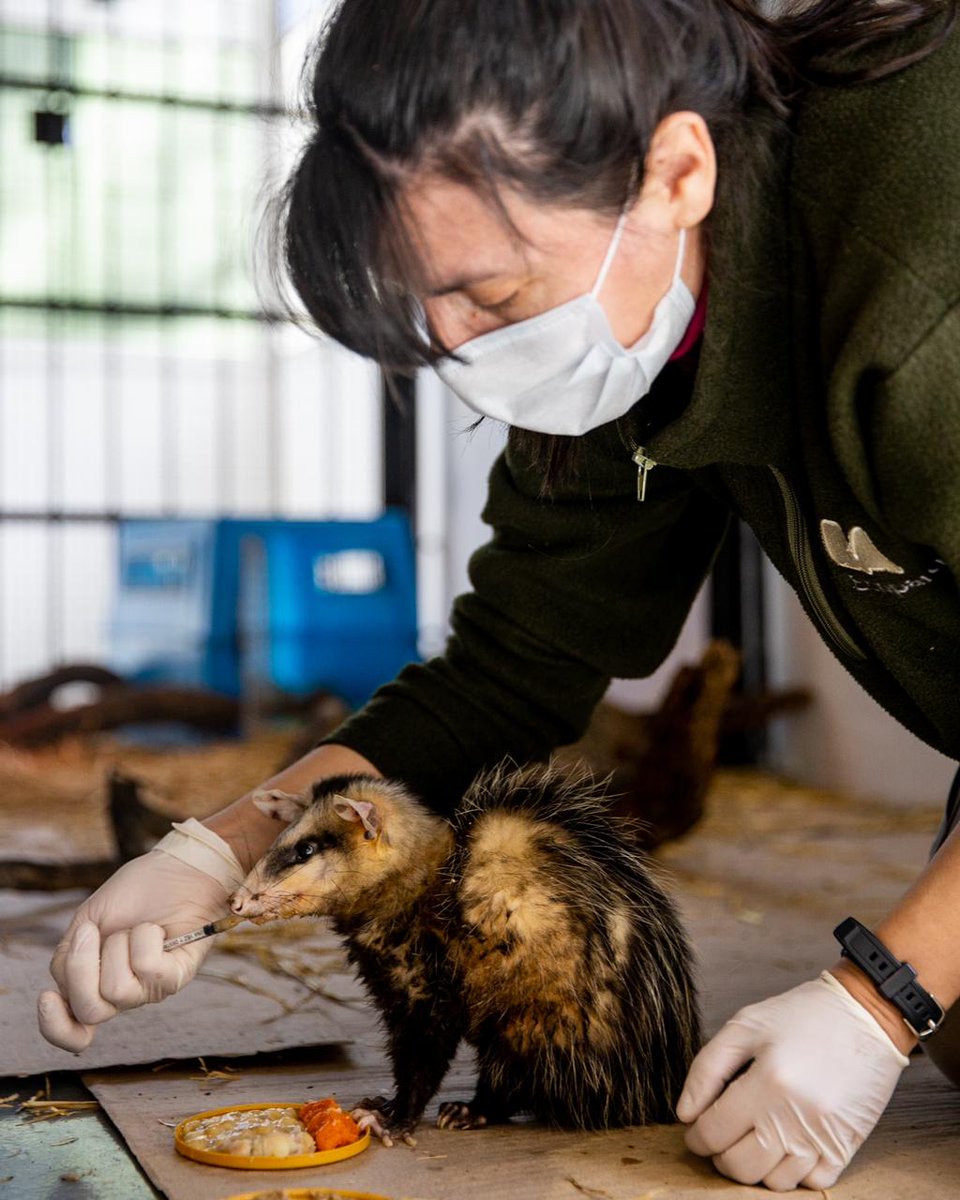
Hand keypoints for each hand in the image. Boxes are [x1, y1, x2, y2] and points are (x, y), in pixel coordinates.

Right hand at [37, 820, 243, 1052]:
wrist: (175, 866)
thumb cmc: (133, 893)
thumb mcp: (85, 923)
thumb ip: (67, 960)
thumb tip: (60, 990)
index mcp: (94, 985)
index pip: (73, 1031)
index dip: (55, 1027)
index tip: (46, 998)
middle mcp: (122, 994)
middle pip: (90, 1011)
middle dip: (82, 967)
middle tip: (93, 932)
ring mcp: (150, 989)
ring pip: (116, 989)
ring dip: (119, 945)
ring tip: (136, 927)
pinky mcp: (177, 976)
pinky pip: (149, 970)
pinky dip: (145, 938)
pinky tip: (156, 930)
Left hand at [676, 971, 909, 1190]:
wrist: (865, 1015)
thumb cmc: (801, 1015)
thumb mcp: (744, 1025)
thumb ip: (707, 1069)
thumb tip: (685, 1113)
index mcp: (767, 1082)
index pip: (714, 1133)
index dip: (696, 1137)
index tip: (695, 1130)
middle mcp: (796, 1116)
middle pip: (741, 1167)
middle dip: (720, 1156)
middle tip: (721, 1136)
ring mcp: (824, 1136)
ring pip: (775, 1182)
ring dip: (756, 1168)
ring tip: (752, 1140)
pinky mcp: (846, 1146)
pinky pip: (812, 1184)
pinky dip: (793, 1174)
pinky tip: (784, 1147)